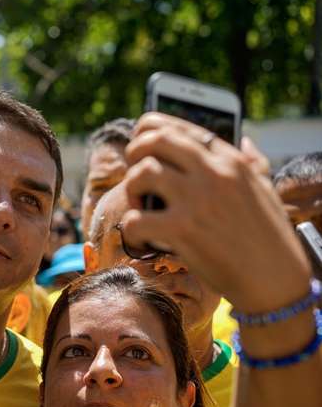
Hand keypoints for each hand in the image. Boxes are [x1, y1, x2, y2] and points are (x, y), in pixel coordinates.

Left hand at [119, 112, 310, 312]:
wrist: (276, 279)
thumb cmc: (269, 237)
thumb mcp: (265, 189)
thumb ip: (253, 162)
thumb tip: (245, 139)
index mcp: (230, 160)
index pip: (178, 127)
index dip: (148, 132)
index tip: (140, 147)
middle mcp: (213, 173)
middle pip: (154, 140)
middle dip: (133, 153)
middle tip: (136, 177)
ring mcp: (197, 200)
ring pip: (141, 173)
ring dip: (131, 190)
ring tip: (140, 208)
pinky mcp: (183, 230)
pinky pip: (135, 219)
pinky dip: (131, 231)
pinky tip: (143, 240)